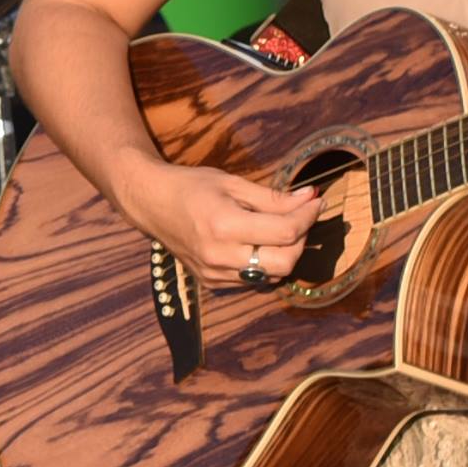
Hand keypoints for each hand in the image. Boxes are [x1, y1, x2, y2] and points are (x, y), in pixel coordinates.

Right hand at [116, 155, 323, 287]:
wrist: (151, 204)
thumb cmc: (192, 187)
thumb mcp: (234, 183)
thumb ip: (274, 197)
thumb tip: (310, 198)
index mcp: (225, 226)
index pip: (286, 232)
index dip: (309, 216)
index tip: (316, 201)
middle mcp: (219, 256)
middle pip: (285, 262)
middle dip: (302, 239)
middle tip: (300, 216)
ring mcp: (214, 273)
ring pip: (272, 275)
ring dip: (287, 253)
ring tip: (282, 228)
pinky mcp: (211, 282)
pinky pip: (254, 280)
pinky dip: (267, 263)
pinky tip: (262, 242)